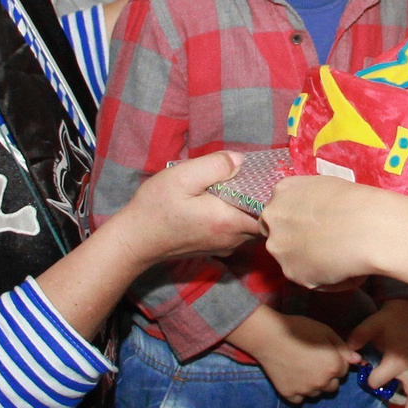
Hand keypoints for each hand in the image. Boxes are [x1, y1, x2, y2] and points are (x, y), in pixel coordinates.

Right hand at [118, 151, 259, 264]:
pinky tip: (224, 202)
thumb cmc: (156, 208)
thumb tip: (241, 160)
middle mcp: (231, 238)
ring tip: (240, 188)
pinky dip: (237, 217)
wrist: (134, 240)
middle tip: (254, 178)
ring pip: (250, 227)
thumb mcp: (182, 177)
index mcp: (228, 221)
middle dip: (263, 200)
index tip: (267, 176)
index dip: (272, 194)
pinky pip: (237, 232)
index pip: (269, 212)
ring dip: (249, 208)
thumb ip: (215, 166)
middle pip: (263, 220)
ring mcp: (224, 246)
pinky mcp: (214, 248)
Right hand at [231, 306, 359, 402]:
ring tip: (302, 370)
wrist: (269, 337)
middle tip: (314, 363)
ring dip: (315, 385)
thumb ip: (343, 347)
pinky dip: (299, 392)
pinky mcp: (290, 395)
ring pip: (317, 394)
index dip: (336, 361)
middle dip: (328, 376)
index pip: (344, 370)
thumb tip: (358, 360)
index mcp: (334, 366)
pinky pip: (300, 399)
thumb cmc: (299, 329)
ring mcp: (306, 391)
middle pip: (333, 385)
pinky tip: (293, 378)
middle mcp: (323, 382)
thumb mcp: (325, 332)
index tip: (324, 354)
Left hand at [260, 176, 396, 288]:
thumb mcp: (326, 187)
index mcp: (282, 192)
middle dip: (293, 241)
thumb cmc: (357, 203)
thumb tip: (312, 217)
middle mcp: (272, 218)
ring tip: (339, 257)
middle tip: (322, 244)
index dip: (292, 221)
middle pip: (275, 234)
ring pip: (290, 259)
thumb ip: (308, 201)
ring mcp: (279, 247)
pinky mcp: (292, 272)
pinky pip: (308, 279)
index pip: (276, 210)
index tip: (309, 227)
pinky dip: (325, 278)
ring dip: (308, 261)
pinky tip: (345, 268)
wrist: (369, 227)